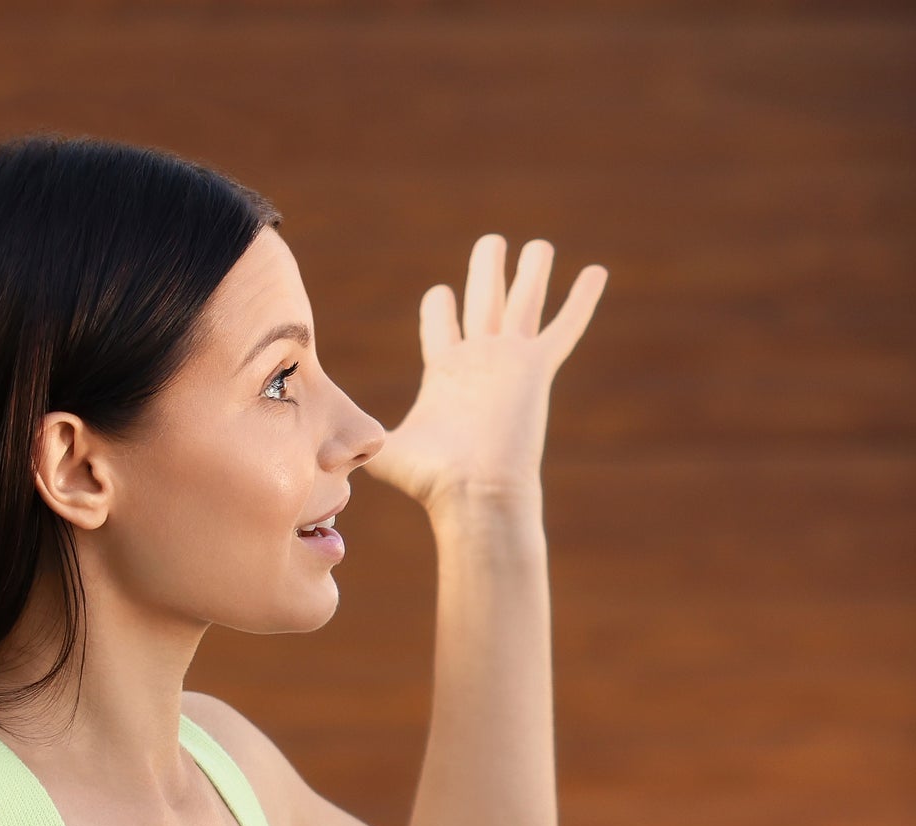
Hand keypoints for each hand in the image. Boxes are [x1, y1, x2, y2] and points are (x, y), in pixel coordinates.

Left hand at [369, 235, 605, 509]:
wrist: (475, 493)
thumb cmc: (432, 480)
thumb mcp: (385, 452)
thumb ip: (358, 443)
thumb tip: (318, 458)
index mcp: (446, 372)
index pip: (442, 324)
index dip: (439, 307)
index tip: (440, 295)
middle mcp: (480, 361)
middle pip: (485, 301)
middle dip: (487, 271)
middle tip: (493, 242)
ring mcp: (510, 362)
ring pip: (524, 303)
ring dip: (532, 273)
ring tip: (540, 245)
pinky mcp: (535, 369)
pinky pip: (564, 327)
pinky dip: (581, 301)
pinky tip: (597, 272)